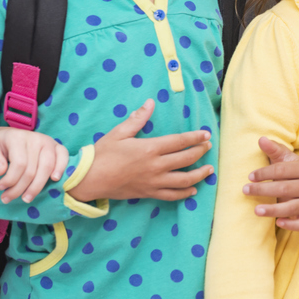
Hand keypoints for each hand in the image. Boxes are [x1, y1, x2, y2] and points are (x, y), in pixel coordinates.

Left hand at [0, 126, 68, 203]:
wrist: (12, 134)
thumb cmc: (1, 144)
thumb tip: (1, 171)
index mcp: (18, 138)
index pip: (19, 164)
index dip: (10, 179)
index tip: (0, 187)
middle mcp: (35, 139)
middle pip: (32, 170)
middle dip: (20, 188)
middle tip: (8, 198)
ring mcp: (48, 141)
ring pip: (47, 167)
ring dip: (37, 186)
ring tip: (27, 198)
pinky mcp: (57, 146)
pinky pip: (64, 157)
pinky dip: (61, 168)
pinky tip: (54, 179)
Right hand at [68, 100, 213, 201]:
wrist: (89, 179)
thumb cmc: (102, 154)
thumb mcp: (119, 132)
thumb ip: (138, 118)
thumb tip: (150, 103)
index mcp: (150, 148)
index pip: (180, 141)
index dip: (196, 137)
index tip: (206, 134)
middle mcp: (156, 166)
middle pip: (186, 159)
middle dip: (201, 152)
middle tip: (209, 146)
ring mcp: (153, 182)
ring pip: (184, 180)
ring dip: (199, 175)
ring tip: (209, 170)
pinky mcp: (148, 193)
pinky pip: (171, 195)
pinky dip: (184, 193)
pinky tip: (193, 190)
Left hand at [245, 136, 298, 230]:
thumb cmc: (288, 171)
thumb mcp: (281, 159)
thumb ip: (273, 149)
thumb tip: (261, 139)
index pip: (283, 170)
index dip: (265, 172)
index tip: (249, 176)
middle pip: (286, 188)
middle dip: (264, 190)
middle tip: (245, 190)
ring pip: (293, 207)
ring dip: (274, 209)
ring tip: (256, 210)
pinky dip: (292, 225)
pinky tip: (277, 223)